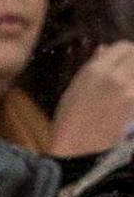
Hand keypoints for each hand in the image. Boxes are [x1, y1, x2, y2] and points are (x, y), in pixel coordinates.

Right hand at [50, 41, 133, 157]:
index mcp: (96, 71)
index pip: (124, 47)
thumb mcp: (74, 88)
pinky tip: (127, 97)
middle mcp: (117, 78)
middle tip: (127, 71)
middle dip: (133, 60)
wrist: (79, 149)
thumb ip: (93, 66)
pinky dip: (133, 89)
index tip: (122, 58)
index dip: (124, 51)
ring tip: (125, 85)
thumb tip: (105, 50)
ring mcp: (131, 93)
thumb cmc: (69, 119)